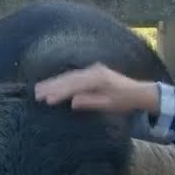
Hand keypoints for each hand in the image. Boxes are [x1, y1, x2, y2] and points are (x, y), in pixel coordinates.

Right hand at [33, 63, 158, 112]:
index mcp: (97, 78)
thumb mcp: (108, 105)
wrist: (138, 92)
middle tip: (35, 93)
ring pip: (69, 76)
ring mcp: (92, 70)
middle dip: (51, 85)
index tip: (46, 99)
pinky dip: (62, 81)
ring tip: (38, 89)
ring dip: (54, 82)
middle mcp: (93, 71)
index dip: (59, 92)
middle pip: (68, 78)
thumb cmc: (124, 101)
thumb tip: (72, 102)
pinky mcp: (91, 72)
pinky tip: (52, 85)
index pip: (74, 85)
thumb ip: (90, 102)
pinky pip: (73, 76)